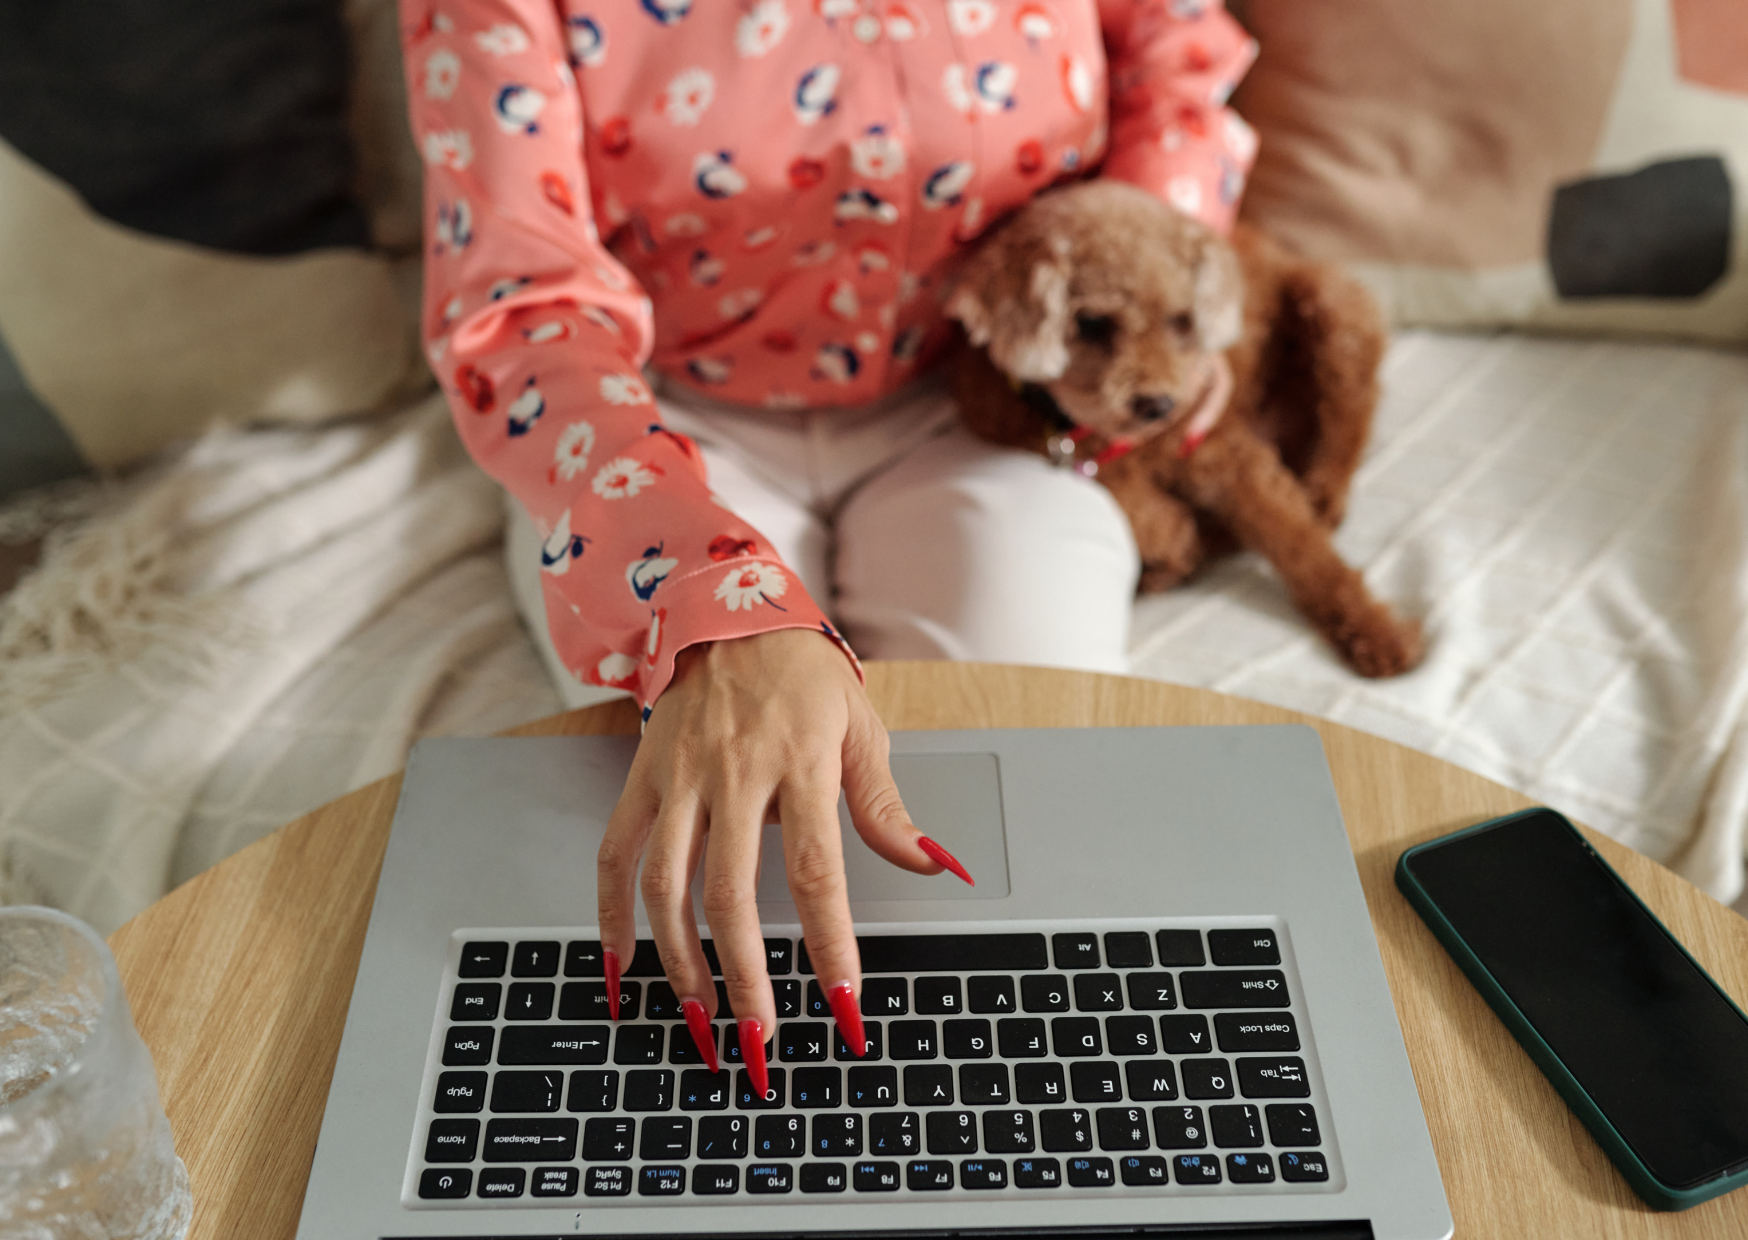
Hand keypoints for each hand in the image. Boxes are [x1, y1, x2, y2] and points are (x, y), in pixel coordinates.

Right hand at [595, 629, 972, 1088]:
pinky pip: (615, 855)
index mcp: (799, 763)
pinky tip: (622, 970)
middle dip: (745, 978)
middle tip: (759, 1041)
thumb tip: (933, 866)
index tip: (842, 1006)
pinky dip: (611, 918)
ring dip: (680, 964)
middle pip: (731, 894)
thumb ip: (886, 807)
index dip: (829, 944)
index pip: (816, 872)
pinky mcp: (642, 778)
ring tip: (701, 1021)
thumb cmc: (802, 675)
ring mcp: (679, 778)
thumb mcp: (860, 729)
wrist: (728, 609)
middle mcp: (733, 774)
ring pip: (666, 887)